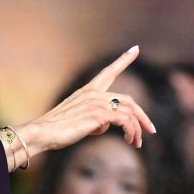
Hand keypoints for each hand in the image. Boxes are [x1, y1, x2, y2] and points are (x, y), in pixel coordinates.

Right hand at [16, 46, 156, 152]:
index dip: (124, 60)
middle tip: (151, 130)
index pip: (109, 71)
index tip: (136, 49)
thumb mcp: (79, 120)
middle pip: (129, 100)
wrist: (42, 133)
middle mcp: (93, 93)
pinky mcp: (98, 114)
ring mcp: (96, 102)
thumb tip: (106, 126)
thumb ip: (95, 119)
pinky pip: (125, 121)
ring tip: (136, 144)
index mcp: (88, 91)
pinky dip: (131, 131)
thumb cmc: (57, 129)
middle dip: (142, 116)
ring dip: (137, 130)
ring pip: (129, 112)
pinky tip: (129, 141)